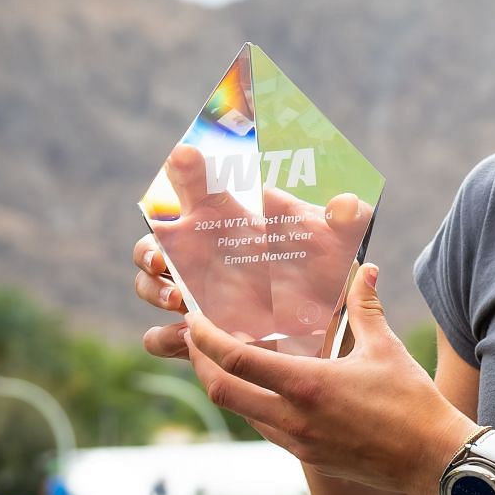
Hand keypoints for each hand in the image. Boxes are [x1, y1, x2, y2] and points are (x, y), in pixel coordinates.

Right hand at [134, 144, 371, 358]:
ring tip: (179, 300)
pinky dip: (166, 337)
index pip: (193, 187)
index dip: (184, 170)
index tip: (185, 157)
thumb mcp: (337, 243)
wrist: (324, 324)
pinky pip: (160, 337)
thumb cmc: (321, 269)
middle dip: (148, 247)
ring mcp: (193, 295)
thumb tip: (348, 204)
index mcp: (223, 220)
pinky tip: (187, 337)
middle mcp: (198, 255)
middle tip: (162, 256)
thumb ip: (345, 220)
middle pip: (152, 242)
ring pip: (146, 286)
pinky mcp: (197, 335)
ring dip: (152, 290)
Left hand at [181, 261, 476, 494]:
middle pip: (222, 391)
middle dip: (200, 363)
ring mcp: (298, 442)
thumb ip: (365, 307)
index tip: (193, 319)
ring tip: (227, 360)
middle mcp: (293, 418)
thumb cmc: (412, 402)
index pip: (236, 360)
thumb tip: (364, 269)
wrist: (432, 459)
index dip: (205, 338)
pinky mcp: (309, 458)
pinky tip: (266, 389)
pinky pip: (267, 429)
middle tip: (195, 339)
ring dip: (227, 386)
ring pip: (242, 413)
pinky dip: (254, 406)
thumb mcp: (385, 349)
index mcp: (307, 385)